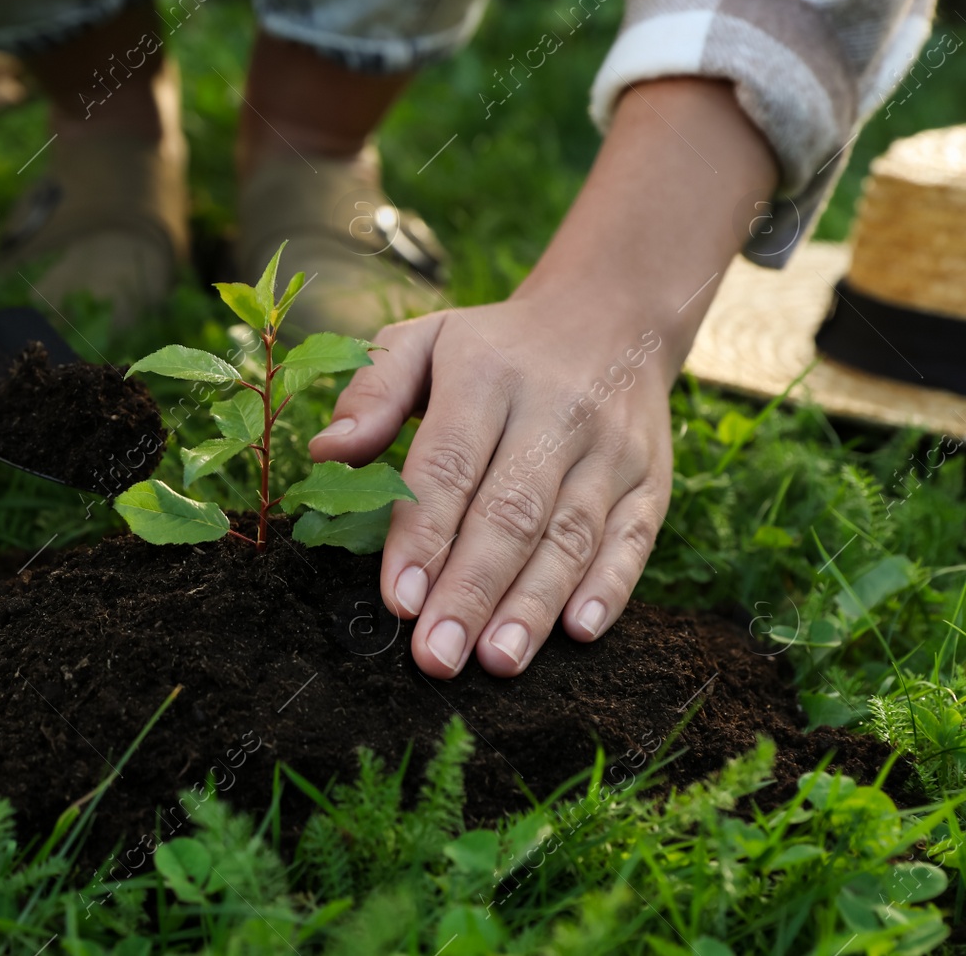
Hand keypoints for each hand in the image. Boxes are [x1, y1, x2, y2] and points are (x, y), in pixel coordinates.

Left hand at [313, 300, 672, 676]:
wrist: (611, 317)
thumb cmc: (493, 347)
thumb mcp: (424, 340)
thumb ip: (373, 392)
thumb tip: (326, 453)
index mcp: (488, 375)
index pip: (451, 465)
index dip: (424, 535)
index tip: (398, 600)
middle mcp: (557, 411)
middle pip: (511, 512)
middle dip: (471, 590)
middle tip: (437, 655)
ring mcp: (611, 449)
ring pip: (572, 535)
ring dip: (533, 604)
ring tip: (497, 660)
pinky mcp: (651, 479)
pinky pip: (633, 539)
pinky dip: (611, 588)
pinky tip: (578, 632)